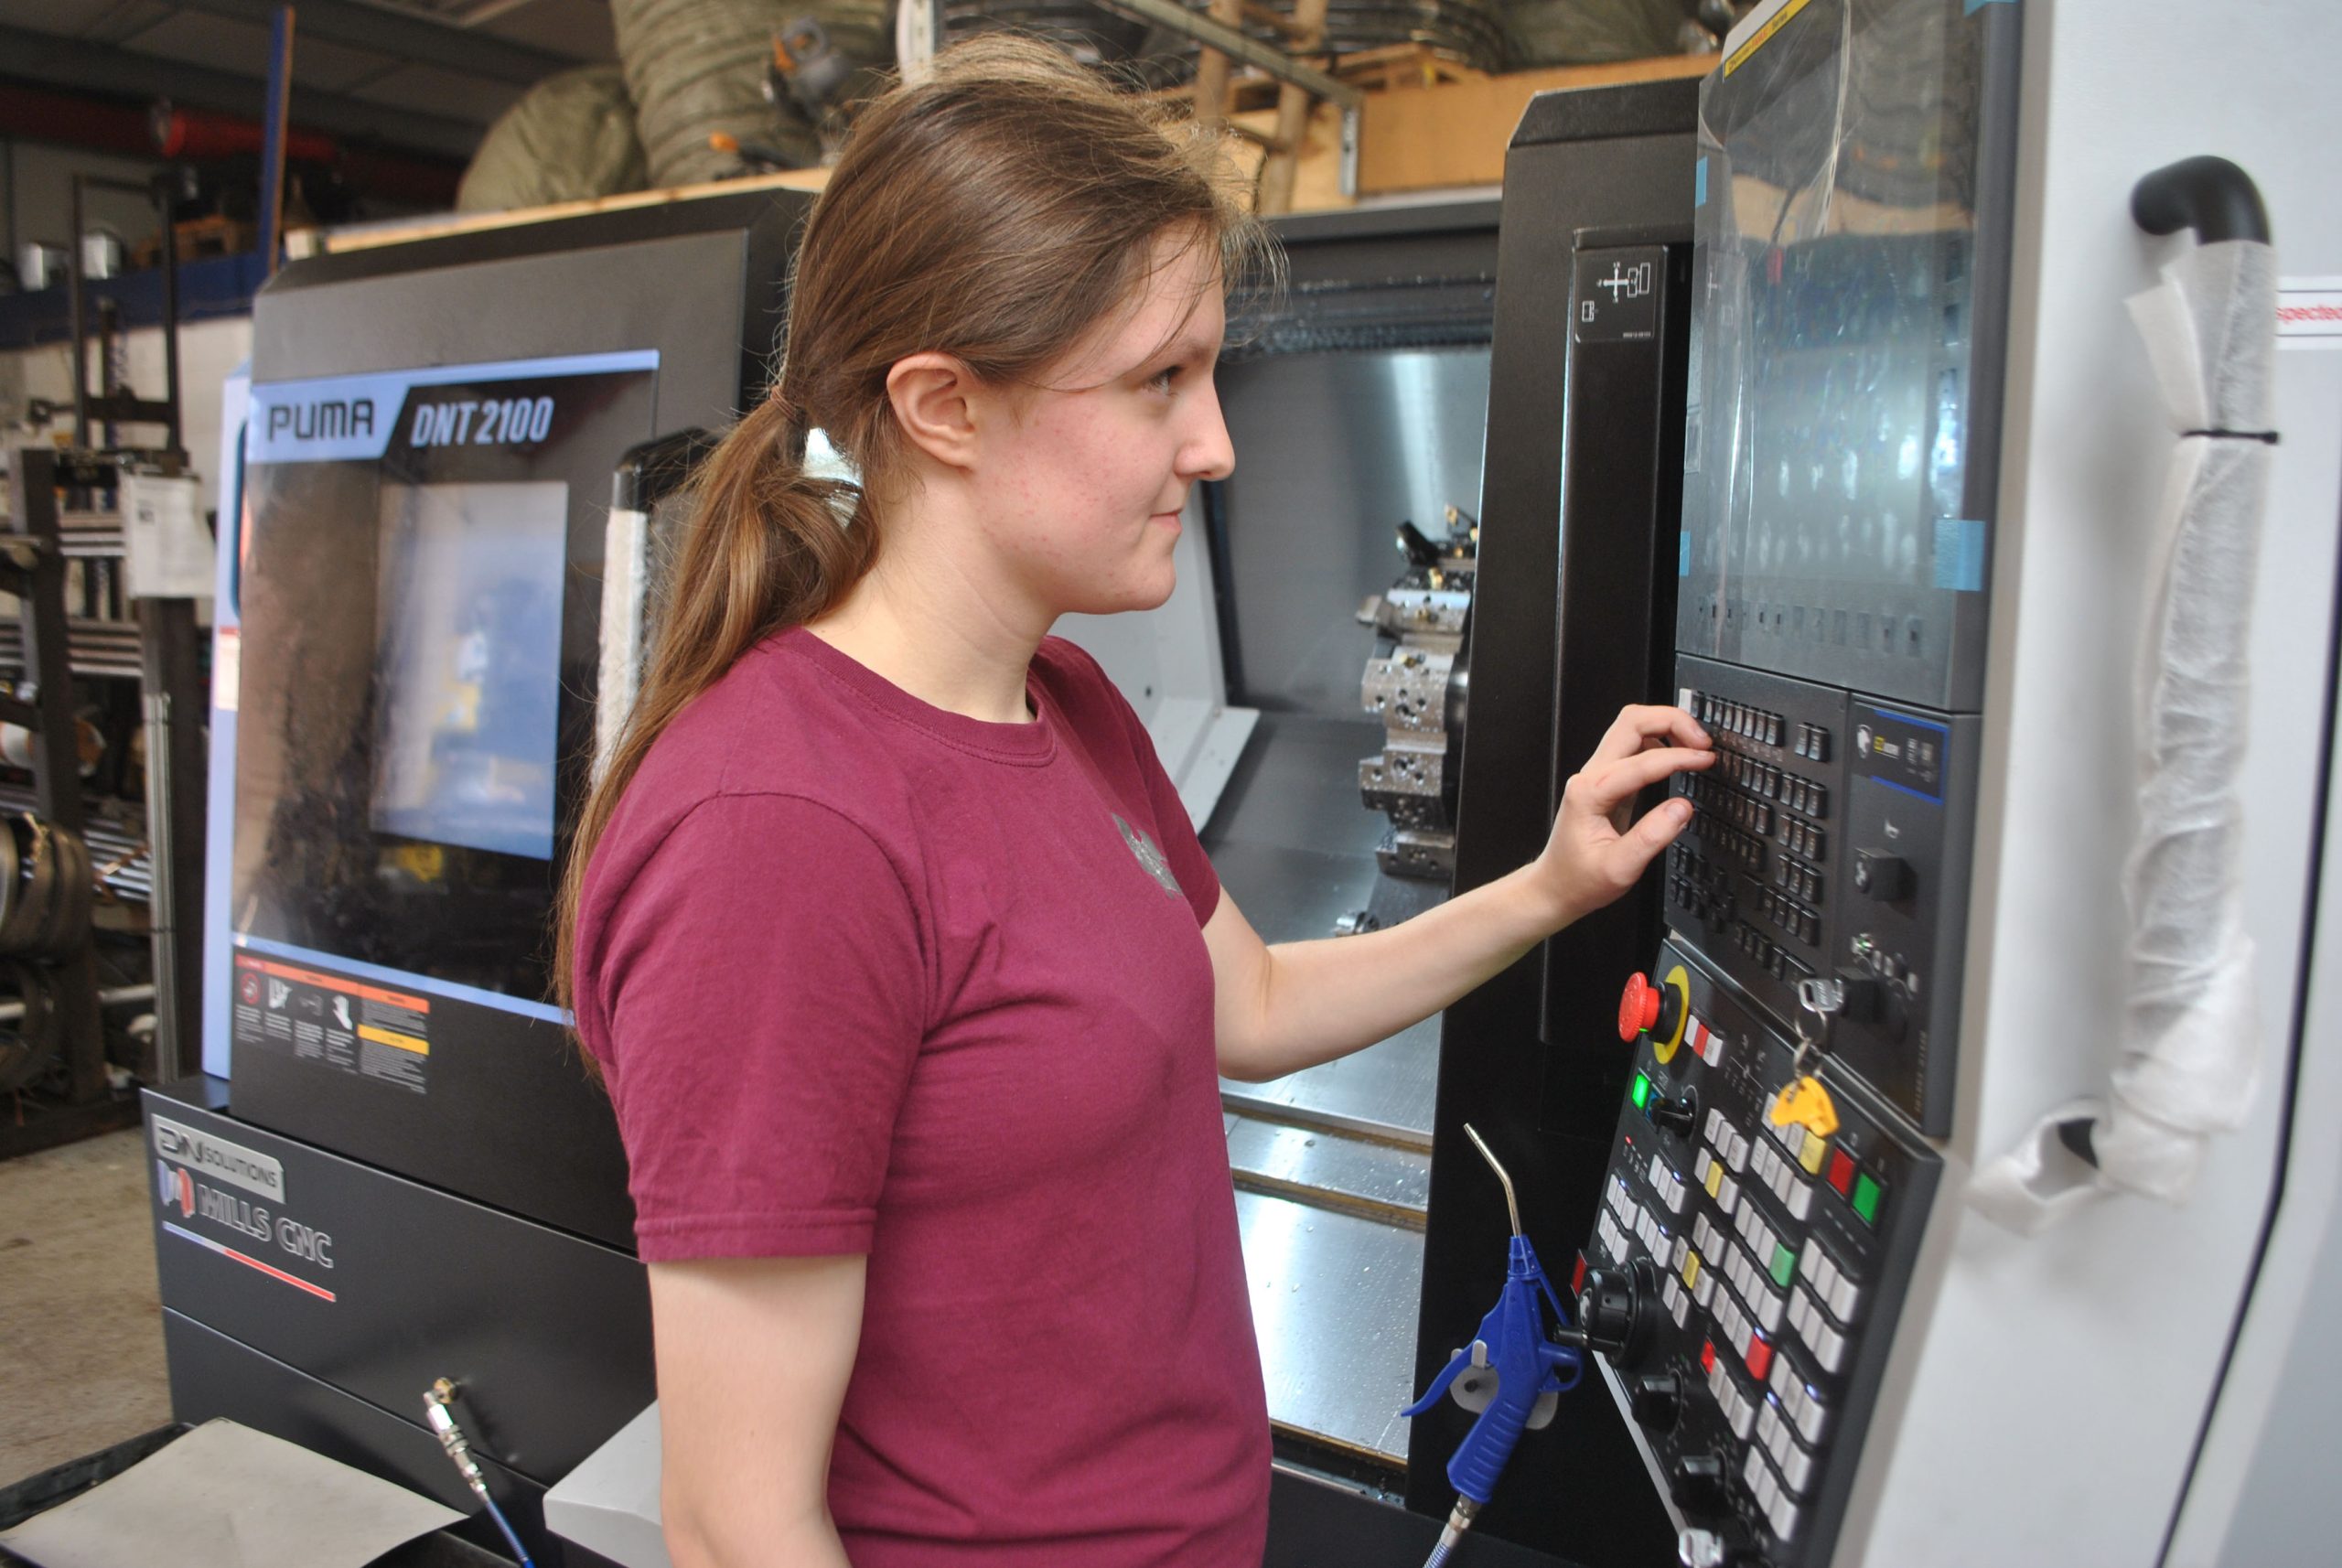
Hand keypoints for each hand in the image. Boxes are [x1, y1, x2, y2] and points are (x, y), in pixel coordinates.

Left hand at [1530, 704, 1713, 929]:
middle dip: (1671, 721)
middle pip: (1631, 722)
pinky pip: (1634, 747)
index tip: (1706, 760)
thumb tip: (1683, 807)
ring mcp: (1598, 774)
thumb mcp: (1620, 869)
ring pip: (1632, 727)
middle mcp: (1590, 776)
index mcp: (1590, 793)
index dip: (1679, 757)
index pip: (1641, 761)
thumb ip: (1652, 837)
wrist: (1556, 887)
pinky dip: (1661, 742)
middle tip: (1703, 741)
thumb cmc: (1580, 880)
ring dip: (1666, 727)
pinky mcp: (1608, 781)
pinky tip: (1679, 756)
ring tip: (1696, 746)